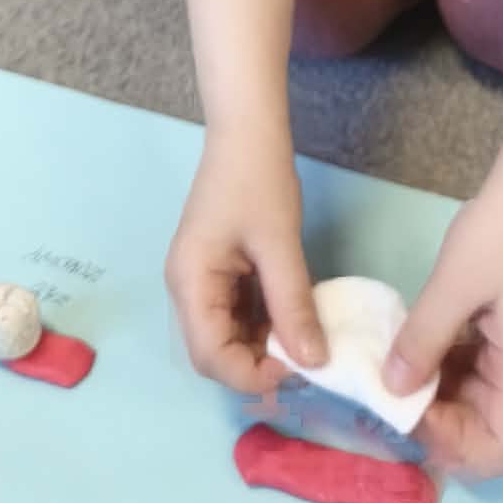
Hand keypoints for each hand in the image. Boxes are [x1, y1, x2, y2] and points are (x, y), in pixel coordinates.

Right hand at [165, 129, 327, 397]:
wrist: (248, 129)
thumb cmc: (258, 179)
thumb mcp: (279, 244)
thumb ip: (293, 305)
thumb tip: (314, 362)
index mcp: (190, 283)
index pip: (210, 356)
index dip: (252, 373)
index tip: (299, 365)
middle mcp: (188, 289)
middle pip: (215, 352)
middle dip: (258, 363)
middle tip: (305, 355)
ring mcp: (202, 280)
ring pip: (229, 335)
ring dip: (264, 343)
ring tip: (305, 336)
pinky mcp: (220, 271)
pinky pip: (239, 312)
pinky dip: (266, 321)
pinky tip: (295, 313)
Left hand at [383, 170, 502, 478]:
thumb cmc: (501, 233)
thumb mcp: (453, 284)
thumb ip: (422, 339)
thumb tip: (391, 389)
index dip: (457, 444)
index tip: (413, 411)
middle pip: (497, 438)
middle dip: (448, 433)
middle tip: (402, 405)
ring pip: (486, 411)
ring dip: (446, 405)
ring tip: (401, 380)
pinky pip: (483, 380)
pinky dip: (452, 379)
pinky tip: (420, 356)